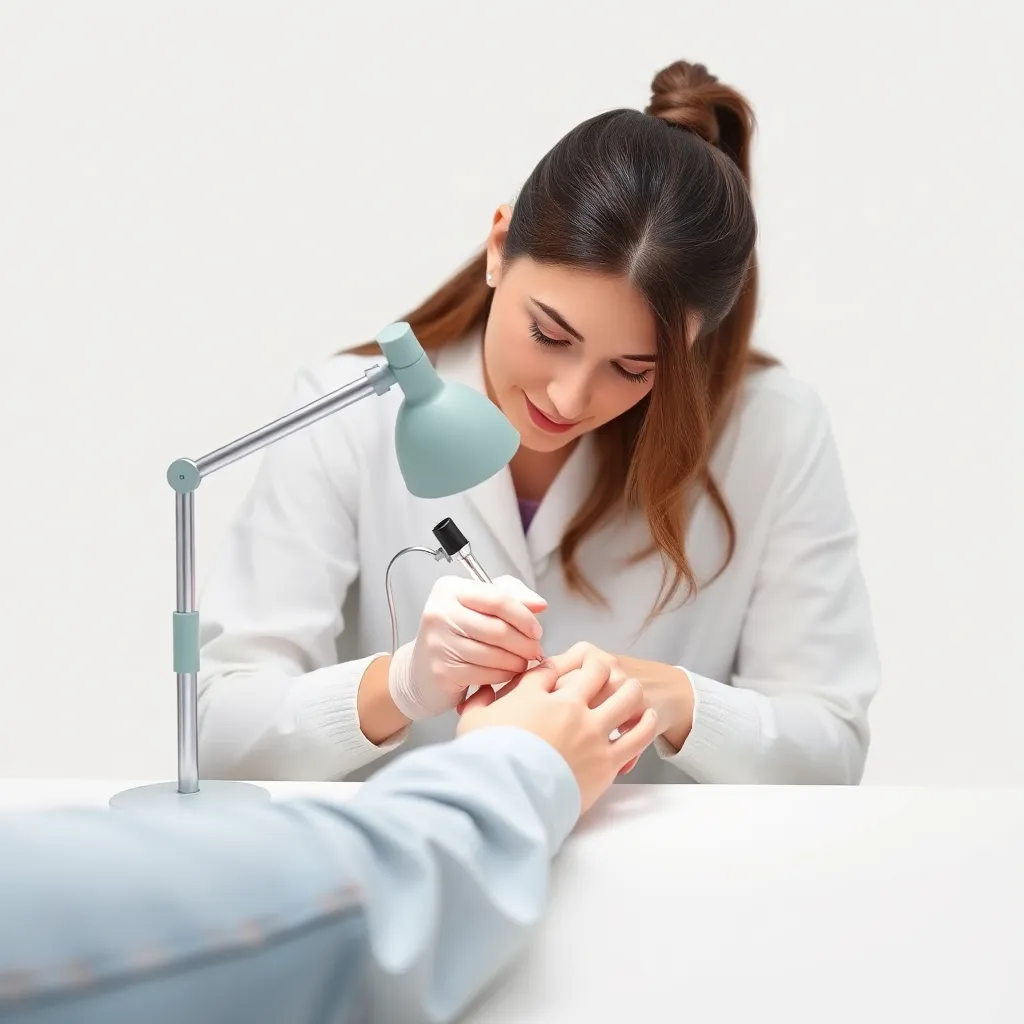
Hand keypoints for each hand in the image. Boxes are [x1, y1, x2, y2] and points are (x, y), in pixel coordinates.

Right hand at [387, 575, 546, 720]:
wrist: (419, 670)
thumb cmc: (455, 633)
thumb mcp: (480, 605)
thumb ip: (511, 596)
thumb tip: (538, 604)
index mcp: (450, 589)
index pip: (498, 598)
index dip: (524, 616)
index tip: (536, 629)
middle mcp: (440, 612)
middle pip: (498, 628)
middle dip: (524, 643)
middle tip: (534, 650)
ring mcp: (438, 642)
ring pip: (494, 654)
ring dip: (517, 661)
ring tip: (522, 662)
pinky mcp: (441, 670)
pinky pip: (486, 673)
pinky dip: (503, 675)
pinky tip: (505, 672)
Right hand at [458, 641, 649, 774]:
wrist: (505, 802)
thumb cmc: (486, 762)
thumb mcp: (472, 722)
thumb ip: (479, 700)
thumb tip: (483, 688)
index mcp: (536, 696)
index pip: (554, 665)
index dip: (559, 663)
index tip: (561, 669)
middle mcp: (568, 708)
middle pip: (597, 669)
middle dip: (599, 666)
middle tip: (601, 671)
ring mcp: (591, 734)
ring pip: (627, 696)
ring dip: (629, 689)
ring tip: (631, 691)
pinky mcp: (607, 762)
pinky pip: (639, 735)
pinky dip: (646, 721)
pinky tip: (646, 717)